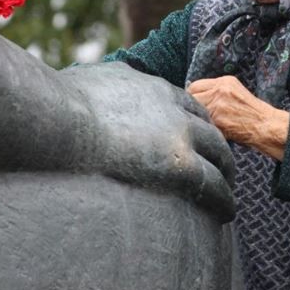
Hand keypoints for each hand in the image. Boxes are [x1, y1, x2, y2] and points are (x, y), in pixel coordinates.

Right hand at [59, 63, 234, 222]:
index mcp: (154, 88)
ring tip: (228, 190)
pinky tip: (226, 212)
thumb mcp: (96, 77)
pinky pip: (212, 184)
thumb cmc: (63, 101)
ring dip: (227, 172)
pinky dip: (224, 198)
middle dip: (218, 146)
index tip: (198, 137)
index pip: (188, 104)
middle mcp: (173, 107)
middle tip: (221, 164)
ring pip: (219, 155)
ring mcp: (179, 134)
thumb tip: (94, 83)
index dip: (196, 121)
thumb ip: (110, 81)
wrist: (61, 118)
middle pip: (210, 128)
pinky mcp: (178, 164)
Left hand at [187, 76, 289, 160]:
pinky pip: (201, 122)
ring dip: (197, 117)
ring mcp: (218, 104)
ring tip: (207, 124)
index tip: (195, 105)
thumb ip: (217, 92)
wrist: (266, 126)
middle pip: (191, 95)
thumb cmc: (253, 114)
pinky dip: (204, 127)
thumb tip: (196, 98)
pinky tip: (213, 130)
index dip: (192, 96)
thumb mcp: (236, 93)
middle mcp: (220, 89)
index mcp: (225, 81)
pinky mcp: (217, 119)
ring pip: (194, 109)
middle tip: (198, 116)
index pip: (195, 85)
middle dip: (192, 106)